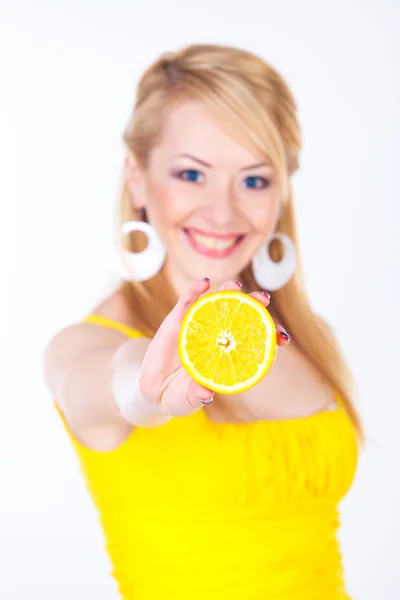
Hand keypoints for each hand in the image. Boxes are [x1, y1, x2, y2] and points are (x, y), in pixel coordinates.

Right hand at [138, 278, 289, 417]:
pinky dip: (195, 290)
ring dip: (228, 291)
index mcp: (229, 356)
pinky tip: (204, 283)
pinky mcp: (178, 319)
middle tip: (264, 298)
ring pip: (217, 303)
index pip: (255, 342)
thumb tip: (206, 394)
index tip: (282, 338)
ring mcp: (199, 325)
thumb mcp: (187, 399)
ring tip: (235, 285)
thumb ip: (196, 395)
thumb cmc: (179, 396)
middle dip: (256, 305)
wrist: (152, 389)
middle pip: (242, 316)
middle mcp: (218, 337)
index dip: (270, 336)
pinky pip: (187, 301)